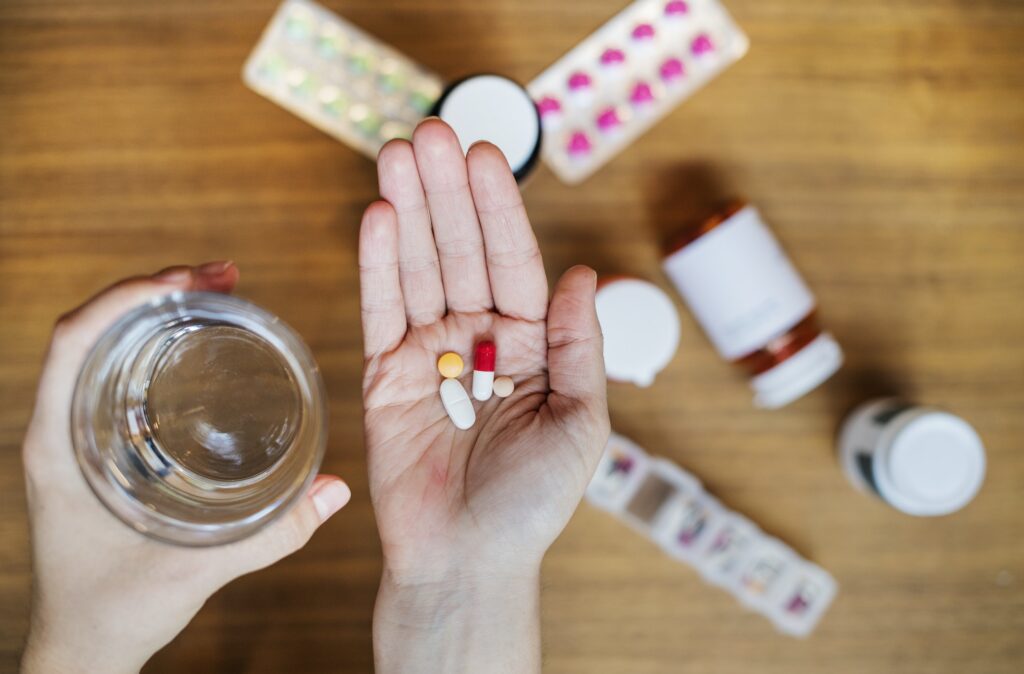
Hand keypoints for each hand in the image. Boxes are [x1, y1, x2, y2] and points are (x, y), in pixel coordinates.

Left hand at [21, 263, 350, 673]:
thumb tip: (335, 491)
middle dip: (157, 290)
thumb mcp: (192, 571)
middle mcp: (62, 428)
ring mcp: (78, 435)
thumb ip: (268, 535)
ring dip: (160, 312)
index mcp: (59, 445)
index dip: (125, 297)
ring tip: (219, 293)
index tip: (185, 280)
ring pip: (109, 347)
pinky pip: (121, 374)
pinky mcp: (100, 447)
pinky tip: (203, 345)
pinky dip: (160, 345)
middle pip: (97, 329)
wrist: (85, 647)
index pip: (74, 340)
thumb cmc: (113, 610)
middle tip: (224, 276)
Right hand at [360, 120, 609, 672]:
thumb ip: (580, 346)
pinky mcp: (385, 377)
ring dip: (408, 211)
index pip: (513, 262)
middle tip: (429, 132)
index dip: (498, 210)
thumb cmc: (532, 503)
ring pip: (418, 269)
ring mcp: (430, 355)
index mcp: (532, 345)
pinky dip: (378, 266)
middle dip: (446, 194)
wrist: (468, 561)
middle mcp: (480, 341)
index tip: (483, 156)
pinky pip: (381, 311)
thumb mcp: (580, 422)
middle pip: (461, 253)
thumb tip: (585, 274)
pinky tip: (378, 217)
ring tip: (396, 154)